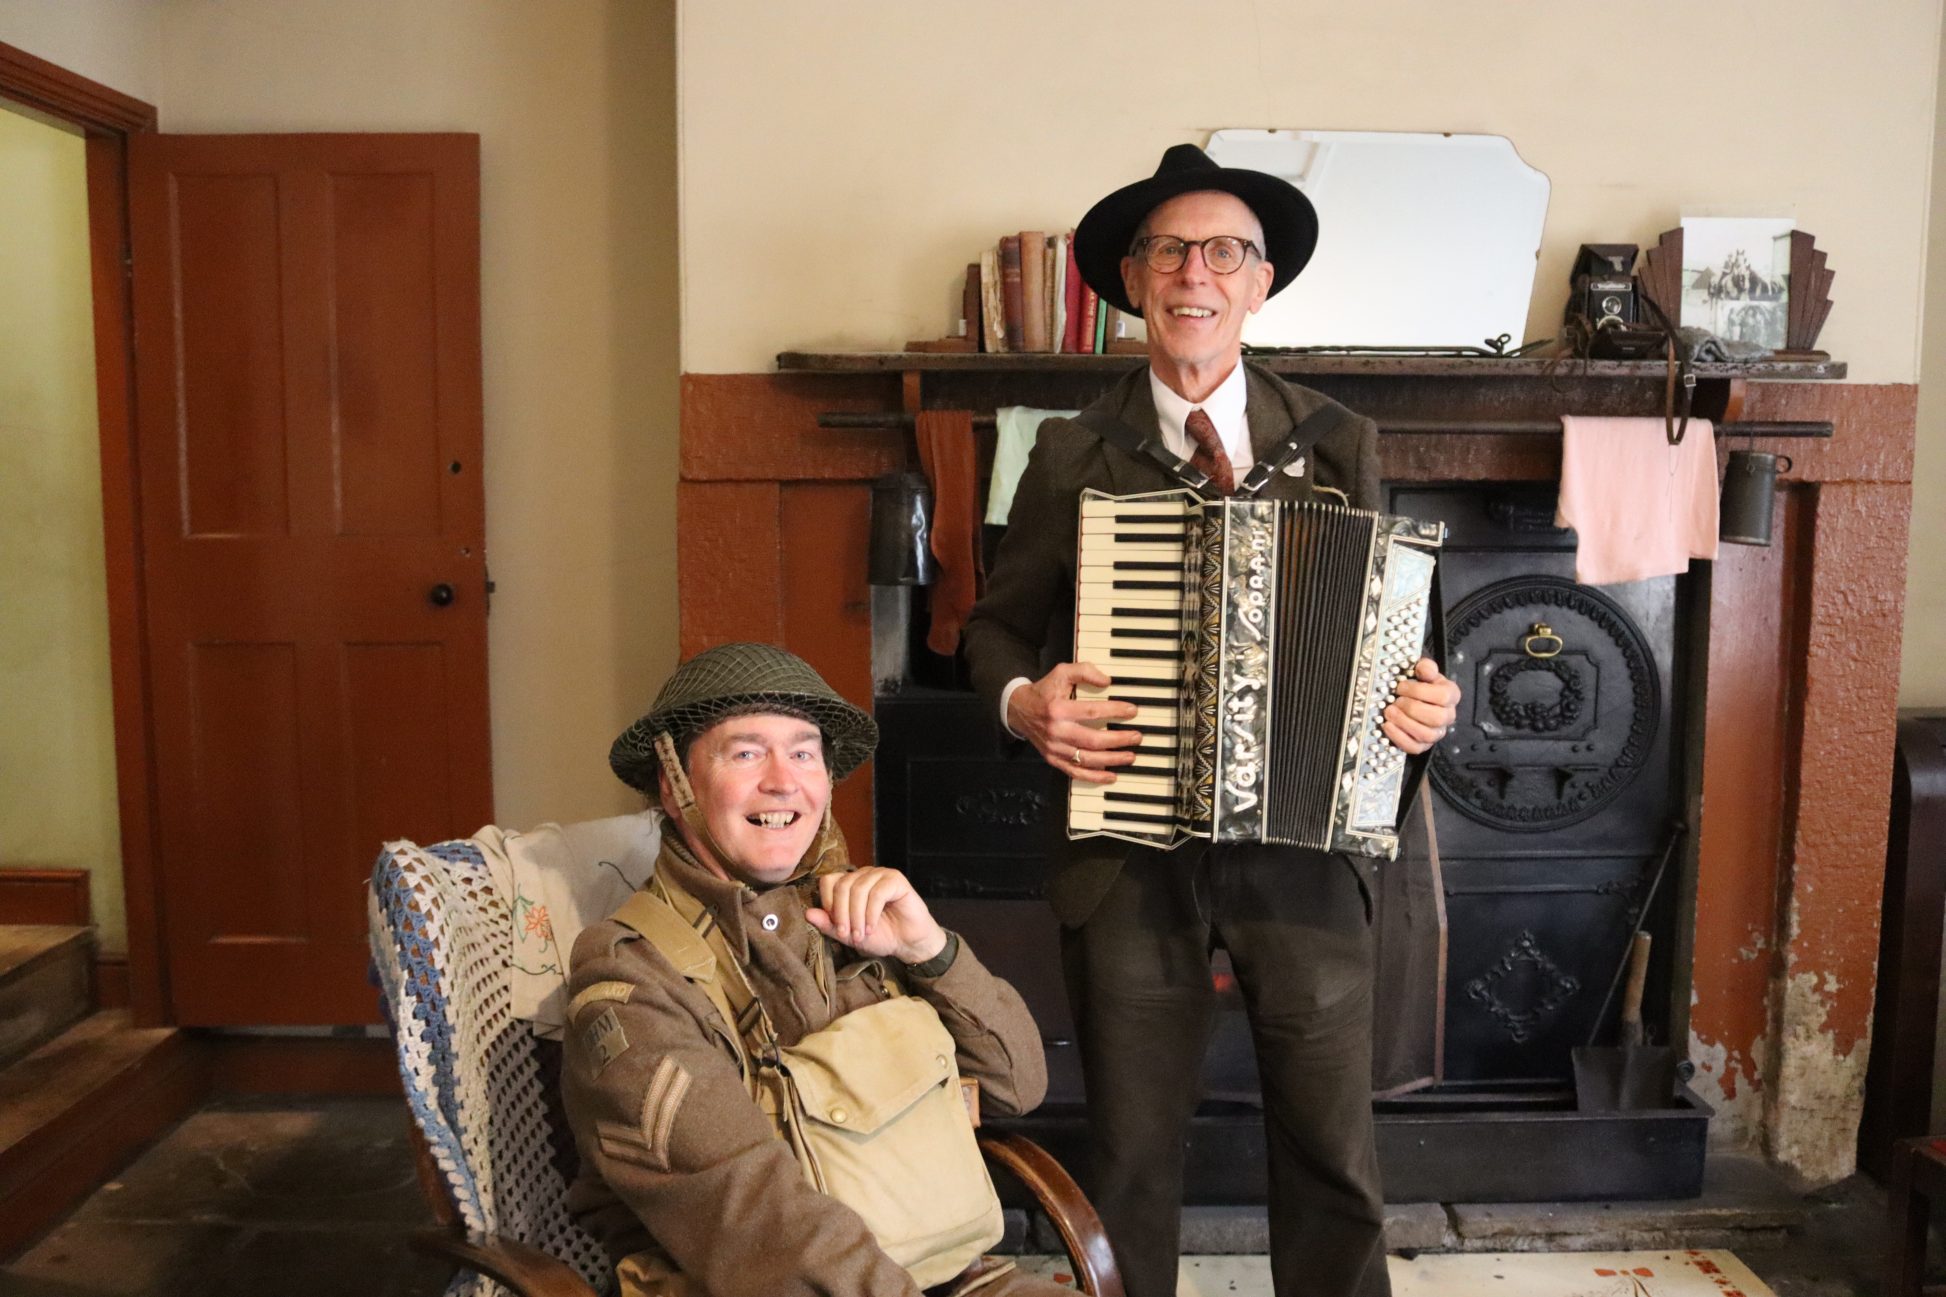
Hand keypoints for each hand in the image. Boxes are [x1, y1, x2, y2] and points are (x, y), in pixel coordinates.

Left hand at [805, 867, 946, 964]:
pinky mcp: (896, 879)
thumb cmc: (880, 935)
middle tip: (848, 935)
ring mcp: (880, 874)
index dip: (828, 903)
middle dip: (842, 914)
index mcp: (849, 883)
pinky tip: (872, 928)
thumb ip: (829, 925)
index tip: (836, 927)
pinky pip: (877, 893)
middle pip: (841, 885)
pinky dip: (871, 914)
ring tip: (861, 935)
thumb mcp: (849, 934)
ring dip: (857, 916)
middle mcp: (863, 875)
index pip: (828, 881)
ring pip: (858, 889)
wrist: (908, 942)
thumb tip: (807, 914)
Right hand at [1007, 662, 1140, 785]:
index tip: (1132, 711)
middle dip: (1118, 740)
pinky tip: (1111, 776)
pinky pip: (1076, 773)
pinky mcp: (1054, 760)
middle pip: (1093, 740)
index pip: (1092, 712)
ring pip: (1087, 760)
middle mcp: (1057, 731)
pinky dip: (1095, 777)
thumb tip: (1107, 681)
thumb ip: (1084, 671)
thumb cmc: (1044, 691)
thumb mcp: (1061, 673)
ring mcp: (1055, 749)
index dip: (1114, 711)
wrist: (1019, 710)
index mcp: (1059, 710)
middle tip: (1136, 736)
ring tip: (1130, 756)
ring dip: (1112, 760)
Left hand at [1383, 657, 1460, 754]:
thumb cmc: (1421, 685)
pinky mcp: (1423, 745)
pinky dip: (1399, 737)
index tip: (1401, 686)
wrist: (1416, 700)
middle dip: (1411, 708)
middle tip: (1395, 701)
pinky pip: (1414, 748)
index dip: (1419, 691)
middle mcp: (1447, 716)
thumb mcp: (1424, 673)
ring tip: (1389, 711)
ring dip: (1404, 723)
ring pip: (1426, 735)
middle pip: (1436, 718)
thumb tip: (1424, 668)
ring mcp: (1436, 733)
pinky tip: (1388, 726)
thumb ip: (1426, 668)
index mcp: (1451, 695)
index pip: (1443, 697)